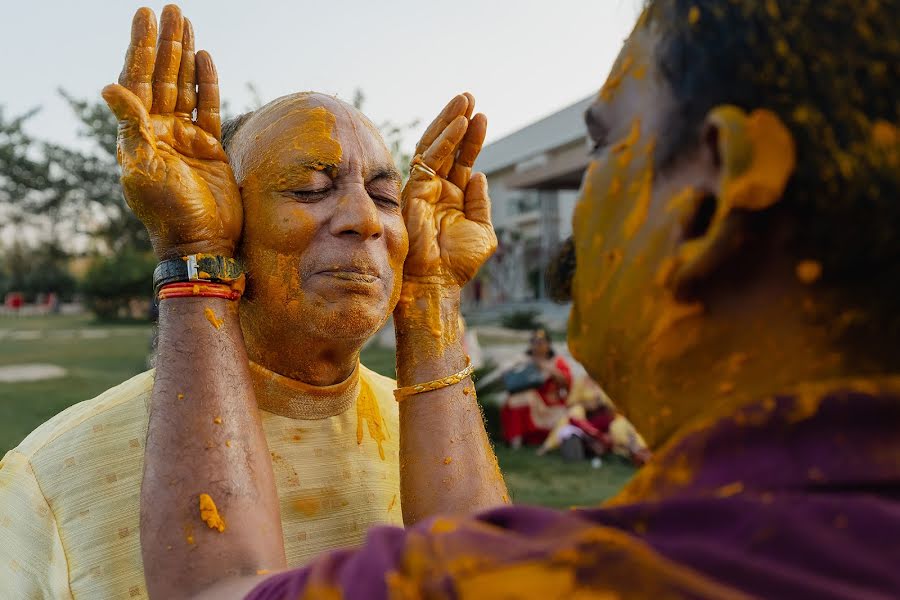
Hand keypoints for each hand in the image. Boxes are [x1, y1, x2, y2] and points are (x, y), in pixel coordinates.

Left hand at [102, 5, 240, 260]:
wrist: (202, 240)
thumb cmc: (169, 210)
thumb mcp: (144, 167)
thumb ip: (131, 126)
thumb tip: (110, 87)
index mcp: (138, 133)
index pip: (138, 81)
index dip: (141, 49)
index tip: (144, 18)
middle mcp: (160, 130)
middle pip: (162, 77)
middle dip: (165, 43)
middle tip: (170, 10)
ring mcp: (186, 137)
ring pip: (185, 87)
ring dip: (185, 56)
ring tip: (186, 24)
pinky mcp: (210, 146)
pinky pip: (209, 108)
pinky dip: (208, 83)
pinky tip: (205, 58)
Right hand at [402, 94, 496, 287]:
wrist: (438, 282)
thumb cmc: (459, 263)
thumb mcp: (482, 231)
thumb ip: (480, 202)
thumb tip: (479, 174)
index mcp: (452, 197)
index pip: (462, 159)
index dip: (472, 138)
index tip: (482, 115)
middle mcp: (436, 189)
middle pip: (447, 147)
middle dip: (457, 120)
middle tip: (469, 96)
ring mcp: (424, 189)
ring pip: (434, 147)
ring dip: (449, 122)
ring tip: (464, 100)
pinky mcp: (414, 191)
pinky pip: (430, 160)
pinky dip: (445, 141)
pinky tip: (460, 125)